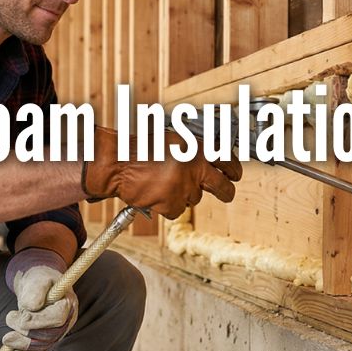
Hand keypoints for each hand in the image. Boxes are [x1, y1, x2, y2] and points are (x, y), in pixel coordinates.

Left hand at [2, 248, 78, 350]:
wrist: (37, 284)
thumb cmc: (39, 278)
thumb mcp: (37, 278)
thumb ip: (36, 290)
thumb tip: (31, 307)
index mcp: (68, 304)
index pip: (57, 319)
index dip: (38, 321)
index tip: (22, 317)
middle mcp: (66, 321)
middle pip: (49, 335)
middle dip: (27, 332)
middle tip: (9, 318)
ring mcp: (58, 331)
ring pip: (42, 345)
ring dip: (23, 345)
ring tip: (6, 339)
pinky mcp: (47, 338)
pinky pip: (37, 350)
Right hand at [82, 126, 242, 217]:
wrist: (117, 164)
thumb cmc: (141, 150)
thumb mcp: (173, 140)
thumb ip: (193, 150)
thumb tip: (213, 160)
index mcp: (196, 148)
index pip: (228, 160)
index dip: (234, 169)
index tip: (234, 174)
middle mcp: (194, 168)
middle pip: (224, 187)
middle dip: (227, 192)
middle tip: (227, 192)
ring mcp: (184, 187)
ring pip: (195, 198)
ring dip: (185, 194)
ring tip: (165, 183)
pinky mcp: (172, 204)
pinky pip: (177, 210)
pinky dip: (168, 205)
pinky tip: (156, 193)